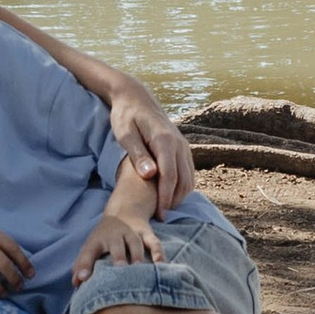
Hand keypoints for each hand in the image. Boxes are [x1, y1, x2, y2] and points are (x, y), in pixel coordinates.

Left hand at [73, 197, 162, 277]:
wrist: (125, 210)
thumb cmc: (105, 237)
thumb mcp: (91, 246)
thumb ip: (82, 264)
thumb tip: (75, 283)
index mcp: (98, 240)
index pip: (89, 251)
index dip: (84, 265)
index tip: (82, 279)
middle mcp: (115, 234)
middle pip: (117, 245)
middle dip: (118, 257)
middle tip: (119, 269)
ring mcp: (132, 233)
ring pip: (136, 243)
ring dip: (137, 256)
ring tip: (139, 269)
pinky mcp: (147, 233)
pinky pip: (154, 243)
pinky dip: (158, 253)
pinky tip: (161, 265)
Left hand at [104, 83, 192, 213]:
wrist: (134, 97)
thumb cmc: (125, 116)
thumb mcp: (125, 134)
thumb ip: (138, 155)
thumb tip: (150, 175)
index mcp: (164, 140)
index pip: (170, 176)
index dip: (165, 198)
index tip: (158, 214)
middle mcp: (178, 142)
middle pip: (183, 180)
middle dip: (173, 201)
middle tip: (159, 216)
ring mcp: (183, 144)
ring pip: (189, 178)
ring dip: (179, 195)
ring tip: (163, 208)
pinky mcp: (182, 147)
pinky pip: (189, 172)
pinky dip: (183, 186)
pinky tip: (169, 195)